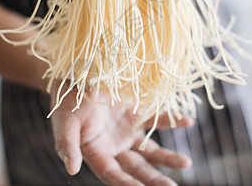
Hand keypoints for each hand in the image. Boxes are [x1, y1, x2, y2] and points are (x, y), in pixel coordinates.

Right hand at [50, 84, 194, 185]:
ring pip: (149, 150)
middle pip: (136, 167)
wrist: (74, 76)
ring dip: (167, 157)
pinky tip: (187, 121)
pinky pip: (156, 120)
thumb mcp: (64, 120)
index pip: (112, 174)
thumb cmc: (65, 99)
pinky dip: (171, 121)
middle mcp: (114, 146)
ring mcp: (127, 131)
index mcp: (95, 151)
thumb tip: (71, 169)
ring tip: (186, 163)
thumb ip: (67, 144)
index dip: (126, 184)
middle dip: (153, 178)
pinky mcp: (136, 115)